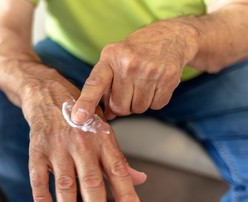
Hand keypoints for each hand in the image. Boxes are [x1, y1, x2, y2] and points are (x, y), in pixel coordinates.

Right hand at [22, 71, 146, 201]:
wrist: (48, 92)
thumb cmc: (81, 115)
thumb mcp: (104, 131)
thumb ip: (119, 159)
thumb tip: (139, 179)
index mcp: (103, 140)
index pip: (118, 171)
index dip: (125, 194)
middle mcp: (82, 144)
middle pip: (91, 180)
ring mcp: (58, 146)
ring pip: (64, 183)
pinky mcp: (37, 148)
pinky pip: (37, 175)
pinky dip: (41, 195)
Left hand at [71, 20, 196, 122]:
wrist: (169, 36)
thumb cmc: (135, 52)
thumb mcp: (113, 60)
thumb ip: (104, 87)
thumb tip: (107, 115)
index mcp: (109, 58)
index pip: (94, 84)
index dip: (86, 103)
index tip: (78, 118)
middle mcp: (128, 63)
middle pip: (119, 106)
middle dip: (123, 104)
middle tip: (129, 89)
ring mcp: (149, 71)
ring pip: (138, 109)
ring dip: (139, 103)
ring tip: (142, 84)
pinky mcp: (168, 78)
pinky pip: (156, 106)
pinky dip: (155, 101)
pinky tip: (155, 84)